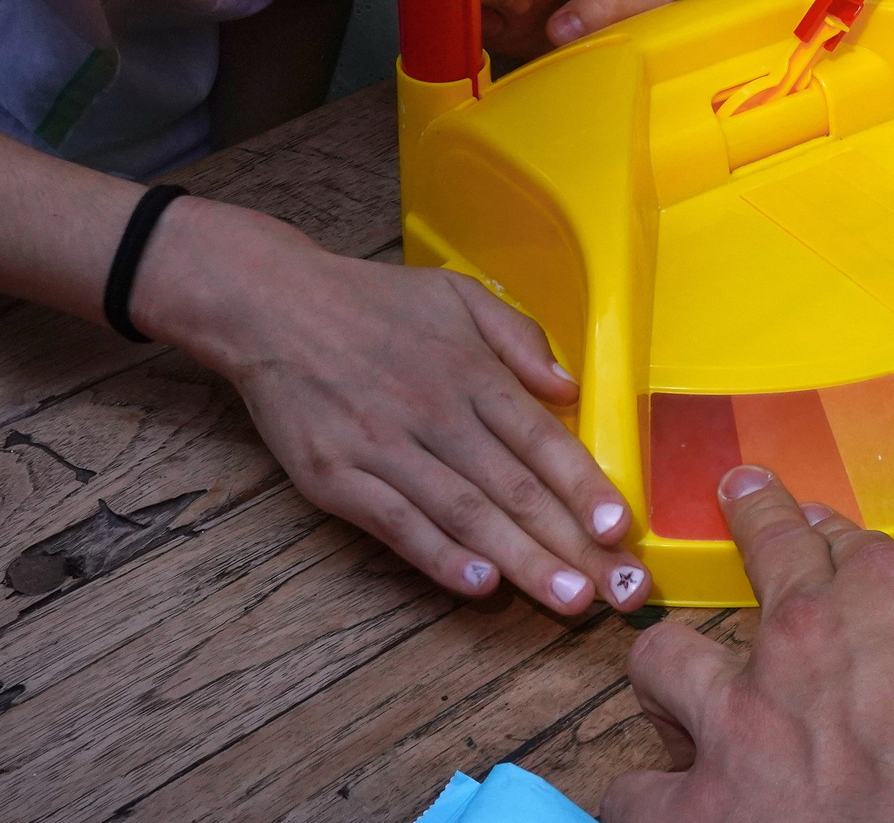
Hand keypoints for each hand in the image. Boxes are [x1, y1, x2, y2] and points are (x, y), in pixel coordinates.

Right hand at [135, 197, 649, 614]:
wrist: (272, 304)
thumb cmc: (374, 303)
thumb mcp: (457, 294)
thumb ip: (518, 337)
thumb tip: (567, 386)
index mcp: (471, 372)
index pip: (541, 438)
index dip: (584, 485)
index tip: (621, 527)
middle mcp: (436, 413)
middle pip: (514, 488)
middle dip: (571, 544)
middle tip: (616, 590)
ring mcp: (385, 449)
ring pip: (466, 513)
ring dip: (521, 560)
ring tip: (567, 599)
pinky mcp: (338, 477)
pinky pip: (397, 523)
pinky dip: (439, 556)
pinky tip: (478, 583)